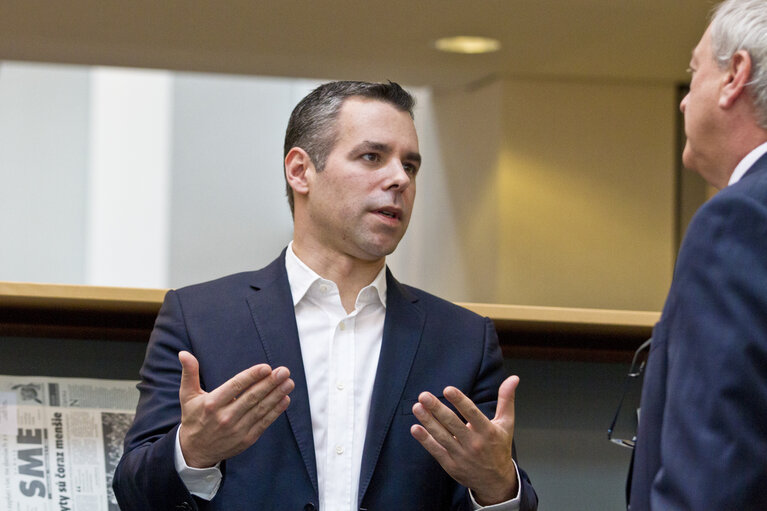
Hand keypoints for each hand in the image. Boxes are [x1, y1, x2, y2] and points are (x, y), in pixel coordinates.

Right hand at [177, 351, 293, 467]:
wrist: (194, 452)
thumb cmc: (193, 418)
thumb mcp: (187, 396)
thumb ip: (189, 373)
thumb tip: (184, 353)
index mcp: (211, 404)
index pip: (235, 387)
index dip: (251, 377)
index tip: (266, 368)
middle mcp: (225, 417)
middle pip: (251, 397)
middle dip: (270, 383)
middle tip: (284, 371)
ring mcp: (237, 430)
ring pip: (260, 409)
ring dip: (276, 395)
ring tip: (288, 383)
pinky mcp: (246, 439)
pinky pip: (264, 423)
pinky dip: (276, 411)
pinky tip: (285, 399)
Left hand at [410, 375, 519, 505]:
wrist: (496, 481)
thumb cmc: (499, 447)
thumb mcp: (506, 424)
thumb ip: (506, 400)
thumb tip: (513, 378)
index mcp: (487, 431)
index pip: (472, 413)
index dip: (459, 401)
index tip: (447, 389)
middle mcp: (474, 443)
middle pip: (453, 424)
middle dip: (437, 409)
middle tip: (424, 396)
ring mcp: (461, 455)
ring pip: (442, 436)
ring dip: (428, 421)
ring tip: (417, 407)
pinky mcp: (451, 465)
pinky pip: (436, 451)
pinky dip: (425, 440)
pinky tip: (415, 428)